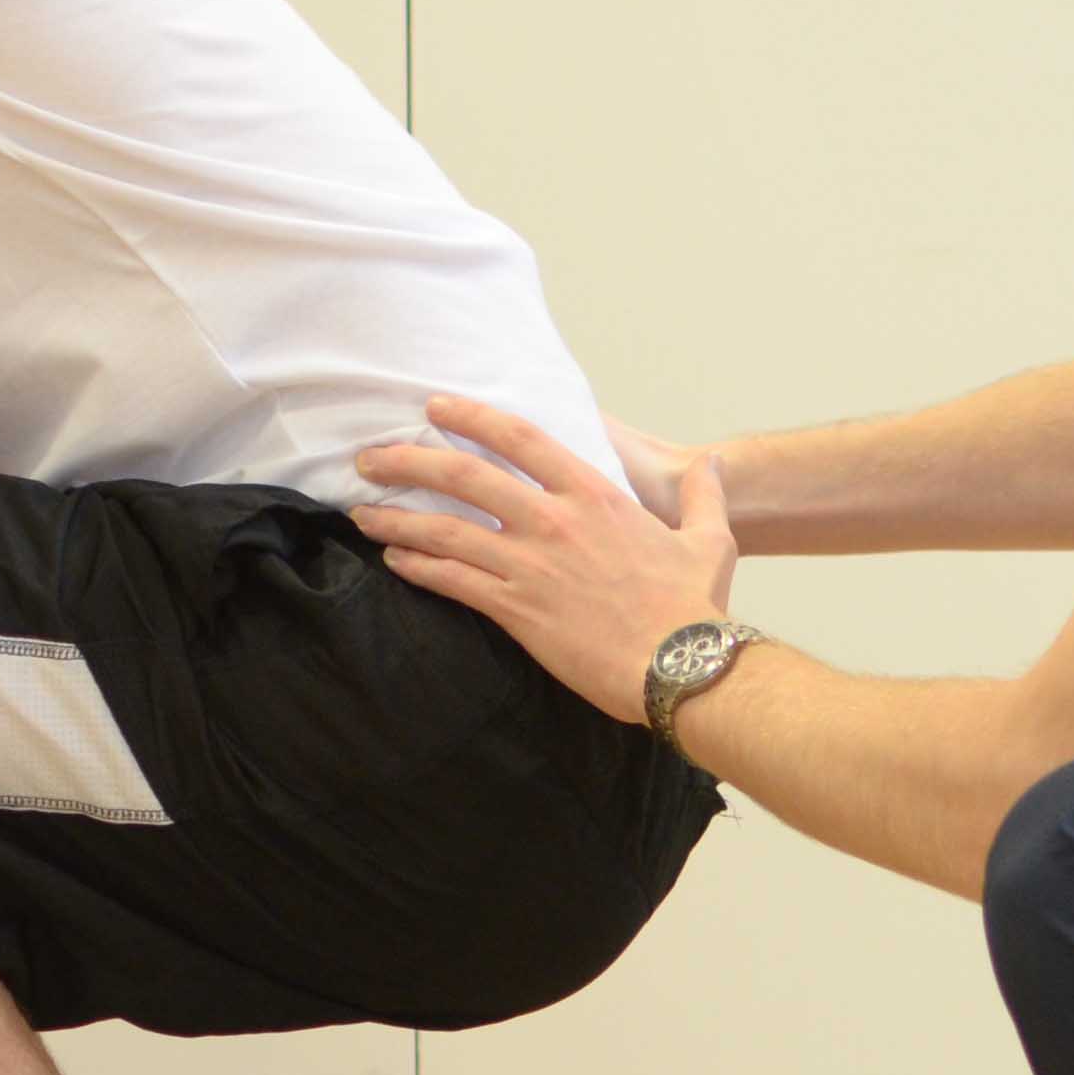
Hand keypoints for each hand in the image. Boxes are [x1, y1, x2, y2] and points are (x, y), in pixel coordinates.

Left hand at [353, 395, 739, 725]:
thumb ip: (703, 496)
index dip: (471, 417)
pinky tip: (394, 560)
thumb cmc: (696, 606)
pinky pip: (453, 581)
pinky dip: (418, 566)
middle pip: (465, 476)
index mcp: (594, 495)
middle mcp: (553, 522)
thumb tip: (711, 465)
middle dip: (409, 461)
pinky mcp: (517, 610)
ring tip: (361, 512)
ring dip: (397, 517)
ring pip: (446, 530)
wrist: (681, 666)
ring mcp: (530, 566)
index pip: (519, 439)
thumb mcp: (710, 539)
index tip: (435, 408)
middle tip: (371, 458)